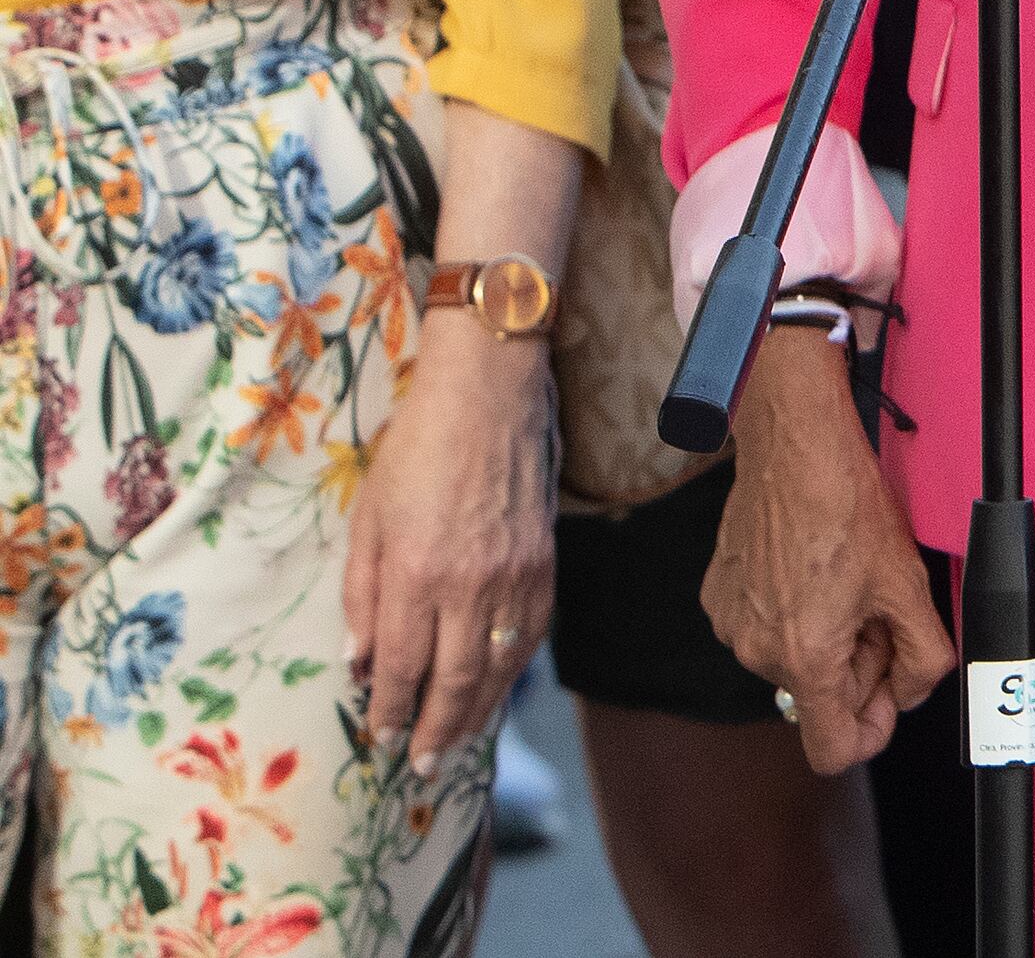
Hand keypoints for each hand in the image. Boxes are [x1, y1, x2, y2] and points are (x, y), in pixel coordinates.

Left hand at [341, 319, 557, 756]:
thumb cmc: (415, 452)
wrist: (489, 398)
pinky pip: (530, 634)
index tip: (378, 736)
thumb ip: (361, 596)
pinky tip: (498, 686)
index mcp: (415, 576)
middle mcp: (469, 586)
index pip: (400, 667)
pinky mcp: (545, 563)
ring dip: (478, 712)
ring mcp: (515, 576)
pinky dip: (512, 670)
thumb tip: (358, 662)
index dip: (388, 709)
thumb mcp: (367, 521)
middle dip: (435, 729)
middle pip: (455, 680)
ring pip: (500, 665)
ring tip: (458, 742)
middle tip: (421, 766)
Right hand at [702, 327, 956, 773]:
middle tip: (880, 607)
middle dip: (860, 664)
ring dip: (829, 636)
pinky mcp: (718, 598)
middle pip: (821, 698)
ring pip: (794, 660)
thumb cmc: (848, 507)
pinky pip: (765, 628)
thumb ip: (924, 657)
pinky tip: (815, 566)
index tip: (890, 692)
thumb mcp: (908, 585)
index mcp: (806, 657)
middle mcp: (757, 652)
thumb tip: (911, 694)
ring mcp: (731, 626)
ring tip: (847, 579)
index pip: (833, 750)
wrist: (794, 448)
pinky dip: (795, 611)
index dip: (873, 731)